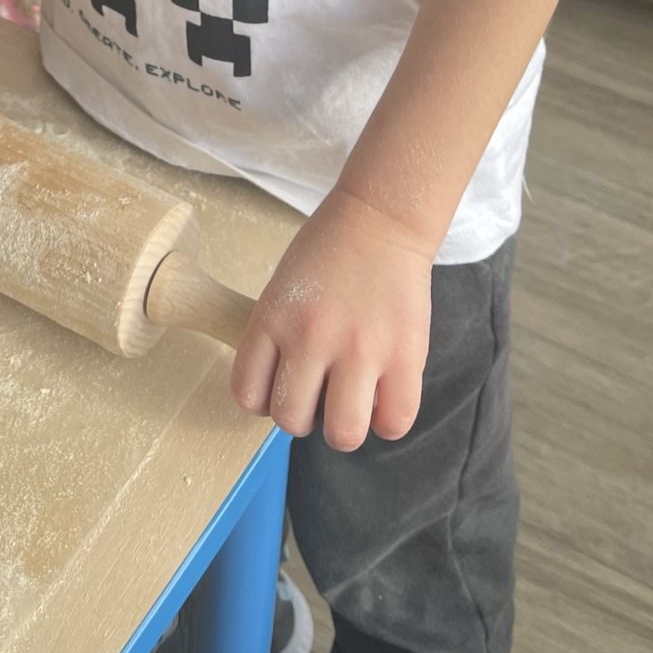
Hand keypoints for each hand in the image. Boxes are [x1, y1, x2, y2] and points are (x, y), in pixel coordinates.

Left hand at [232, 191, 432, 450]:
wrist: (380, 218)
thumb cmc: (328, 251)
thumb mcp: (282, 288)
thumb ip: (277, 338)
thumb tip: (281, 395)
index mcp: (273, 317)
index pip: (247, 393)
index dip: (263, 400)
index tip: (280, 388)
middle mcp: (311, 337)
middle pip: (291, 421)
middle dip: (303, 416)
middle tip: (318, 393)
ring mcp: (360, 349)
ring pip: (342, 434)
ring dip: (343, 426)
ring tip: (351, 401)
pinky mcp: (405, 356)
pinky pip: (393, 424)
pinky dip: (387, 421)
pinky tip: (383, 396)